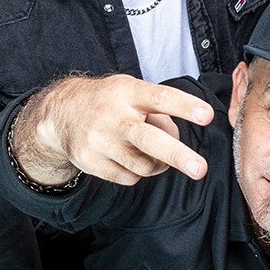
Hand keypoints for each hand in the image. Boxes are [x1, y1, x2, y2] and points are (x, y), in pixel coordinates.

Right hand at [14, 75, 213, 186]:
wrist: (61, 113)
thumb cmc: (110, 102)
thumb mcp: (133, 92)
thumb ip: (159, 112)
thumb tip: (175, 141)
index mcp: (127, 92)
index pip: (160, 98)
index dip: (184, 106)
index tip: (207, 115)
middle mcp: (111, 115)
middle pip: (147, 139)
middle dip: (177, 155)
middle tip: (200, 169)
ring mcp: (97, 140)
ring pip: (142, 165)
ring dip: (158, 165)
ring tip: (155, 155)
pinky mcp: (88, 161)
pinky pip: (128, 178)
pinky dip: (137, 173)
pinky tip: (128, 158)